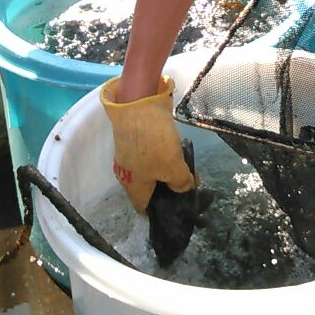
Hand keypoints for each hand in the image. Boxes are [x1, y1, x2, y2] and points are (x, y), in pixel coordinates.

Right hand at [100, 77, 195, 212]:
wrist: (138, 104)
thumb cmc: (153, 143)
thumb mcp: (173, 168)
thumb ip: (182, 183)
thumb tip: (184, 187)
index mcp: (132, 186)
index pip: (144, 208)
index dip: (161, 210)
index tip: (178, 205)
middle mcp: (127, 173)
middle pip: (148, 187)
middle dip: (169, 186)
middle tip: (188, 182)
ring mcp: (129, 154)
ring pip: (150, 169)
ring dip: (166, 168)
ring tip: (186, 165)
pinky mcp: (134, 138)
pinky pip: (149, 153)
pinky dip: (161, 154)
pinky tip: (176, 148)